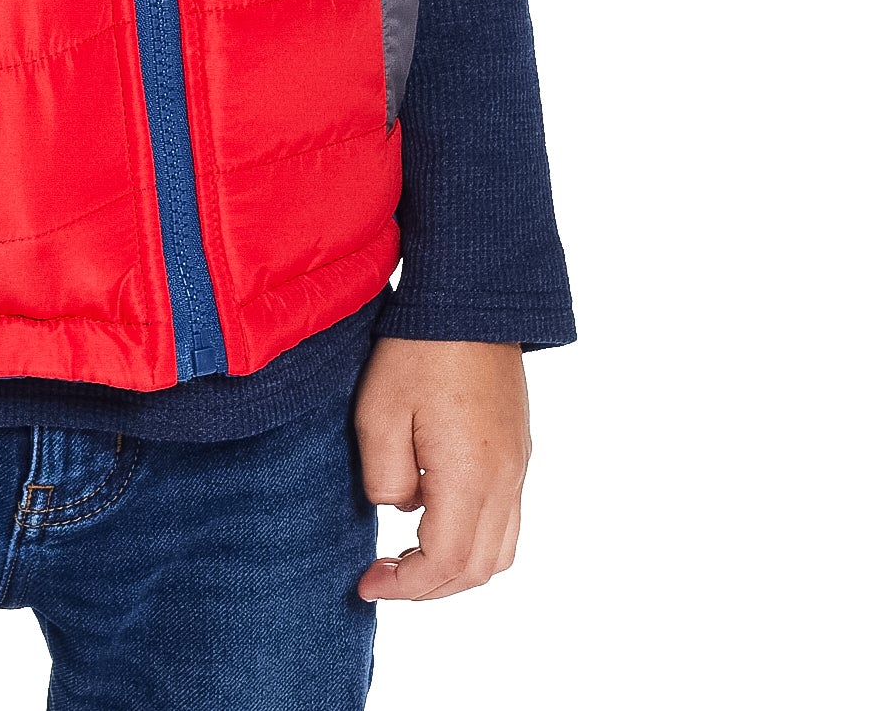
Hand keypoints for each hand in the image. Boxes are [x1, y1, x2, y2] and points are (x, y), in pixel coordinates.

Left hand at [352, 337, 529, 602]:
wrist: (469, 298)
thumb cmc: (417, 351)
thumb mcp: (377, 414)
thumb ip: (384, 479)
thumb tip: (399, 508)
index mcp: (471, 477)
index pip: (446, 563)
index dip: (406, 586)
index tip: (367, 582)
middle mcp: (505, 480)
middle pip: (479, 569)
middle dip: (430, 587)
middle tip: (385, 577)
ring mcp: (517, 465)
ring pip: (500, 549)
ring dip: (456, 568)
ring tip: (410, 557)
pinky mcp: (517, 449)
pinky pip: (506, 518)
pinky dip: (473, 538)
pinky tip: (435, 515)